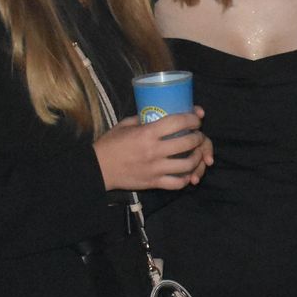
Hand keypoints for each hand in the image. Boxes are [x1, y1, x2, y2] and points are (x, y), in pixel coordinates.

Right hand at [94, 106, 212, 190]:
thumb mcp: (125, 124)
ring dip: (197, 157)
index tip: (196, 118)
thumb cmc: (110, 144)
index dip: (193, 119)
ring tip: (197, 153)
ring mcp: (155, 169)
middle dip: (199, 137)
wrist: (97, 169)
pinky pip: (177, 183)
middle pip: (188, 143)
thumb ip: (143, 119)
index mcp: (147, 133)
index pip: (178, 122)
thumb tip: (159, 113)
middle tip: (198, 135)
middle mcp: (154, 151)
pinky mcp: (154, 183)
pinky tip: (188, 172)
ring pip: (187, 164)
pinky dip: (187, 178)